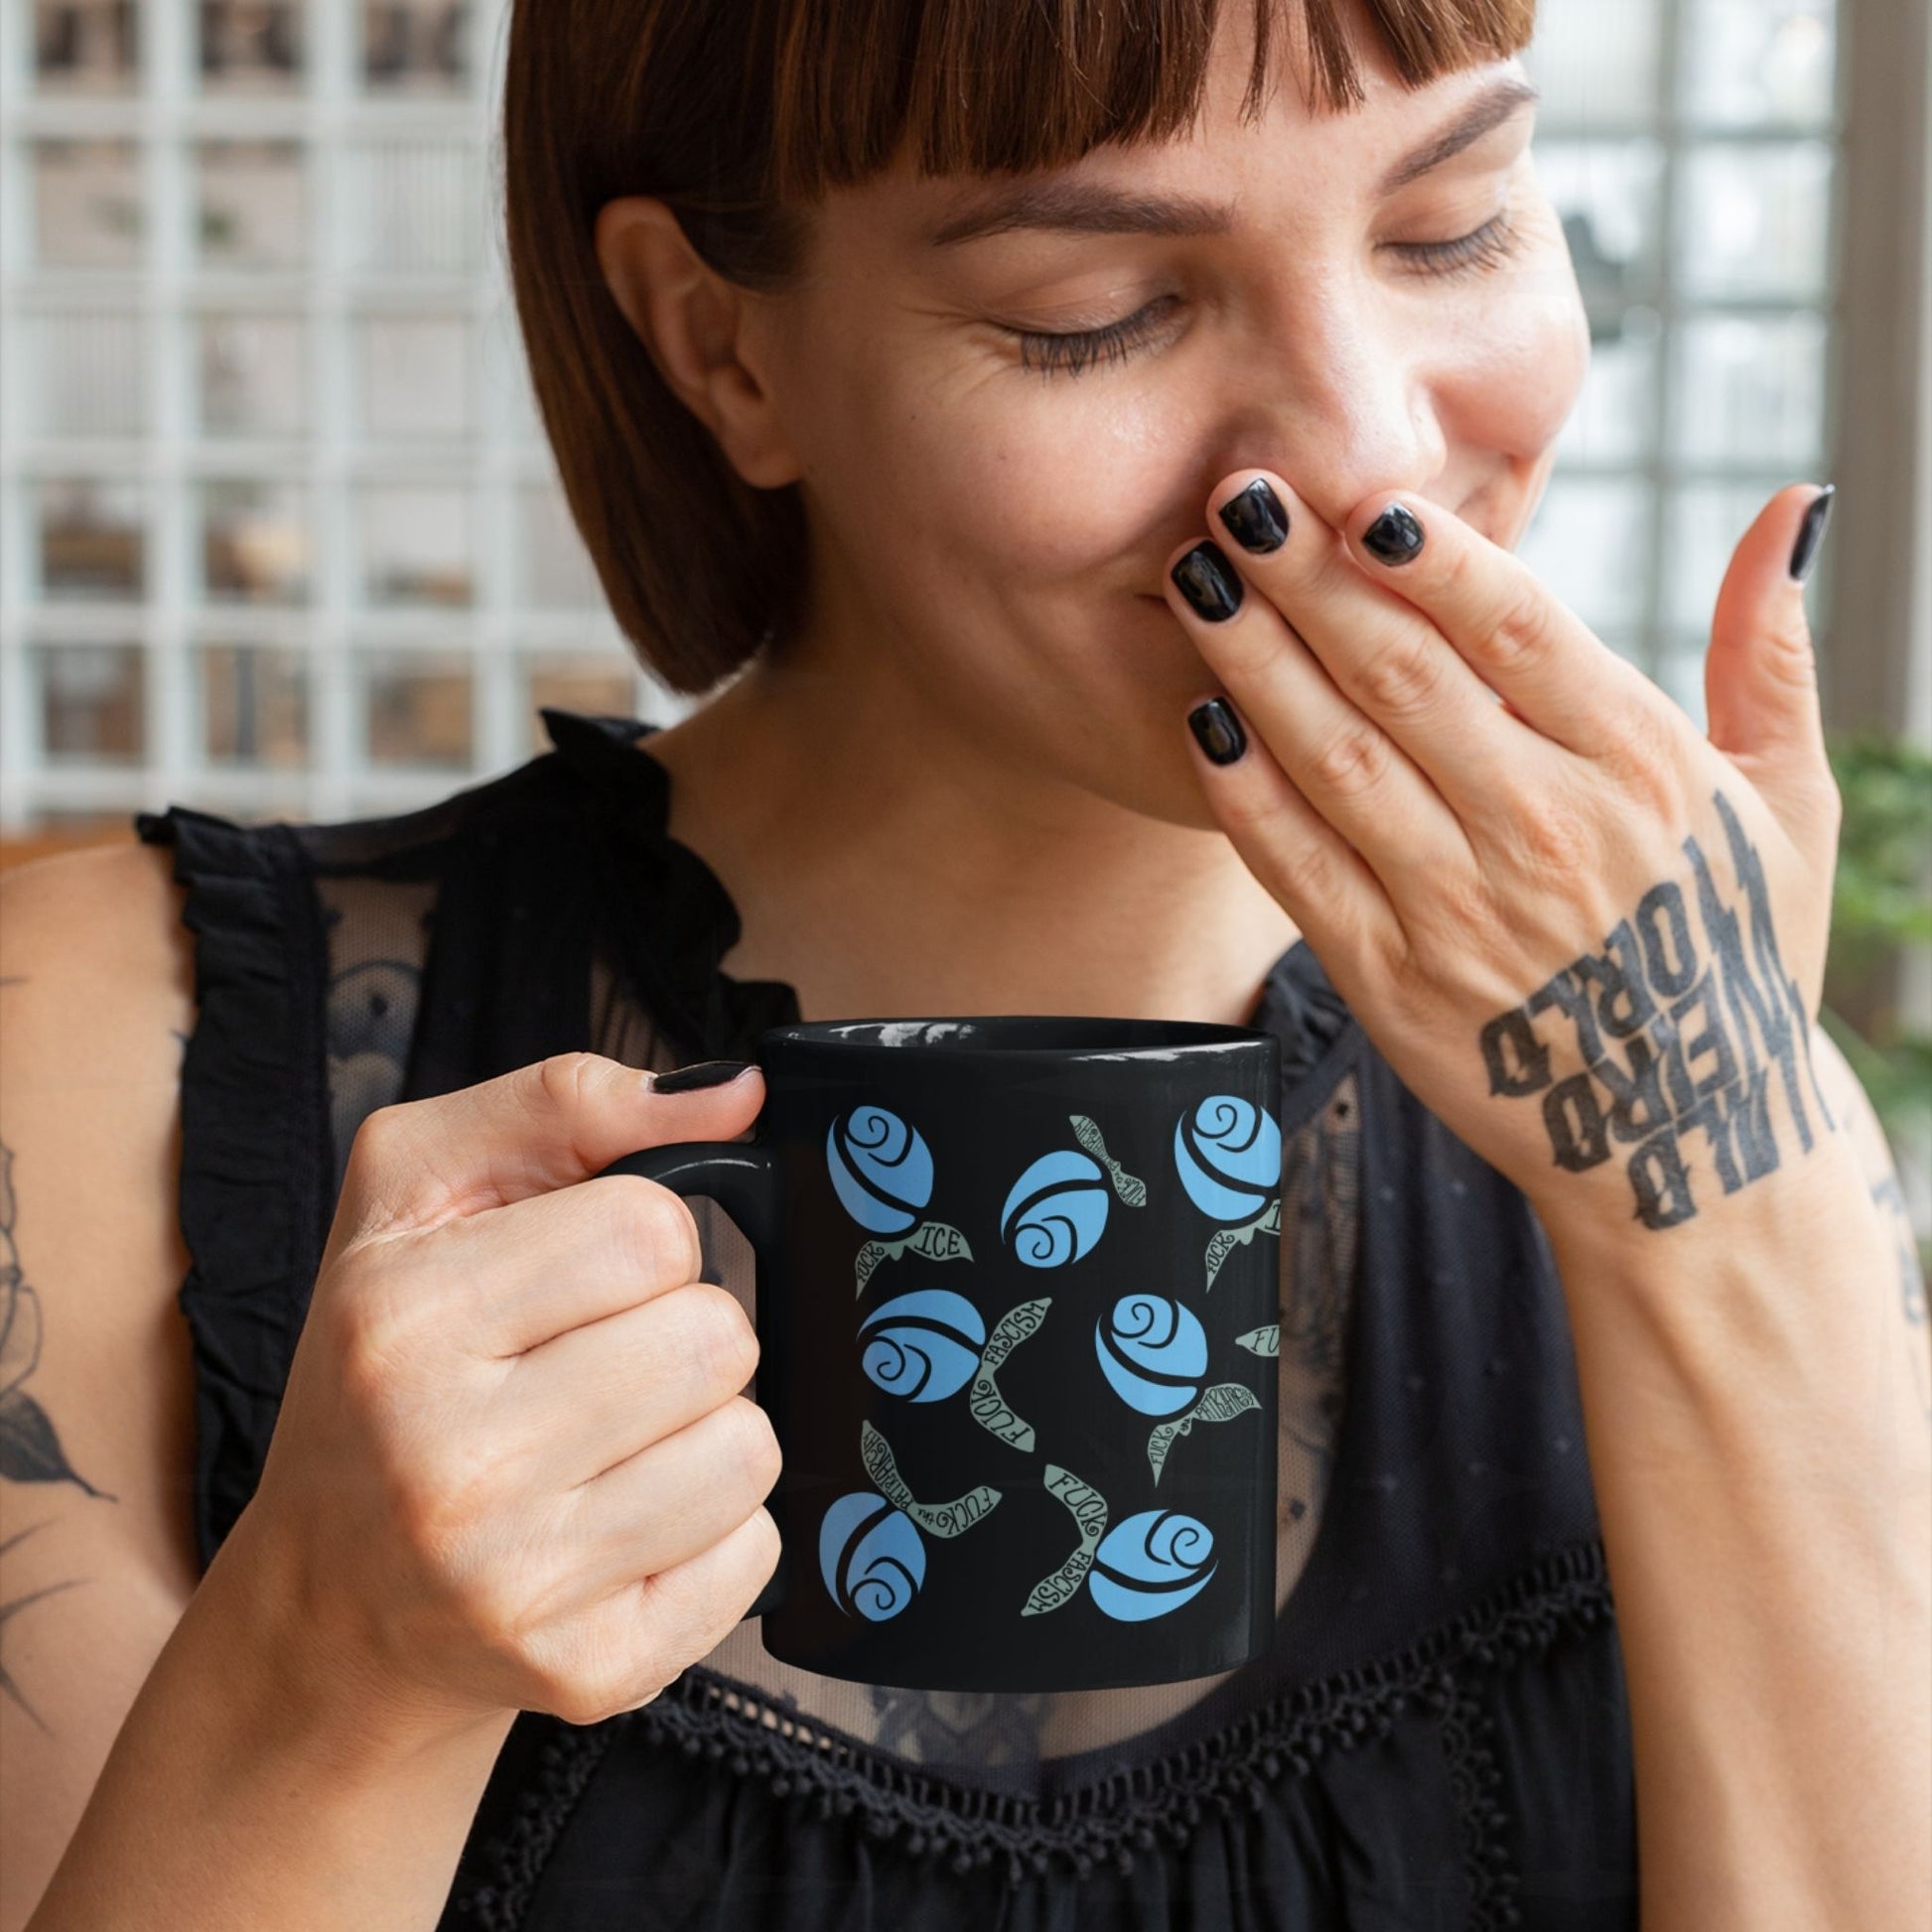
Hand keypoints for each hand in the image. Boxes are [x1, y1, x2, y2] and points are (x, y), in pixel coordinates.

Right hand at [233, 1053, 781, 1737]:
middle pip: (718, 1339)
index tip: (581, 1278)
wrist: (334, 1597)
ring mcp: (518, 1584)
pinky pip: (756, 1553)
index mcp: (401, 1320)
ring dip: (704, 1432)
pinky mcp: (587, 1673)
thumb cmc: (387, 1364)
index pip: (655, 1229)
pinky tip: (622, 1525)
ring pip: (750, 1448)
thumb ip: (567, 1103)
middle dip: (679, 1335)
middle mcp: (449, 1461)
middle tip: (593, 1368)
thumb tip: (737, 1095)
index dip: (643, 1238)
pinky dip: (713, 1531)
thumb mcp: (420, 1191)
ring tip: (609, 1447)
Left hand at [1168, 473, 1844, 1239]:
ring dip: (1253, 660)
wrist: (1688, 1143)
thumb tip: (1796, 505)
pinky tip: (1202, 720)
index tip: (1361, 492)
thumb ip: (1770, 652)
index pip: (1519, 630)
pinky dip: (1244, 793)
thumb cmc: (1736, 952)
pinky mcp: (1391, 981)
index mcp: (1642, 767)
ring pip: (1336, 757)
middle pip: (1402, 676)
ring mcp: (1459, 911)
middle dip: (1306, 575)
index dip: (1431, 556)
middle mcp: (1546, 830)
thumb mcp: (1787, 802)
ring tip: (1193, 577)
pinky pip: (1300, 868)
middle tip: (1236, 495)